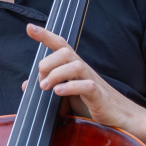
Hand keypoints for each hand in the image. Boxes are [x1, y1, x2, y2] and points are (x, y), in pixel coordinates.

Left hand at [25, 23, 145, 134]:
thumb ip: (48, 86)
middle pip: (65, 53)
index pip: (60, 46)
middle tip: (40, 82)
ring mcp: (93, 81)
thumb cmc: (91, 103)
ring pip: (75, 66)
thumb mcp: (64, 94)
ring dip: (56, 75)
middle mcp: (84, 70)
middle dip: (47, 63)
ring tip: (45, 87)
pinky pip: (87, 86)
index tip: (29, 28)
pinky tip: (58, 92)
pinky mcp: (99, 96)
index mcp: (75, 67)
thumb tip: (25, 84)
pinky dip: (70, 87)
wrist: (120, 117)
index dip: (45, 35)